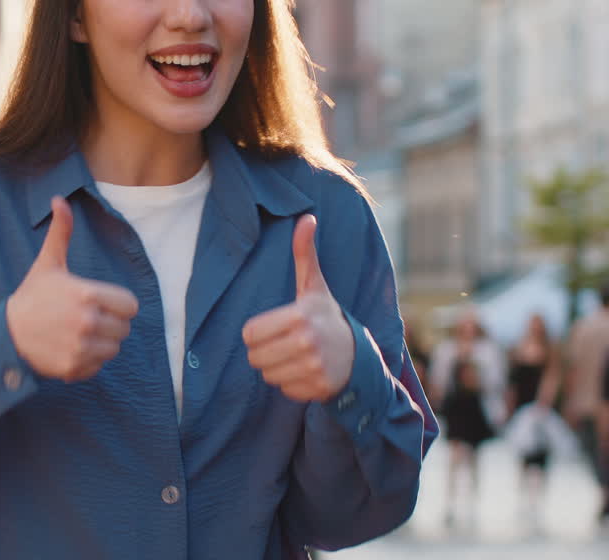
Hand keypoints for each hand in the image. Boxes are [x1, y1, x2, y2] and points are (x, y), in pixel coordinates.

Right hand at [6, 196, 138, 381]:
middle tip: (87, 318)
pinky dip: (89, 361)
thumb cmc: (32, 296)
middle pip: (125, 328)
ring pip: (114, 349)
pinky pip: (99, 366)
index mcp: (87, 294)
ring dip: (102, 343)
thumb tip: (59, 199)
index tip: (101, 302)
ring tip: (80, 334)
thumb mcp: (48, 263)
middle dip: (111, 324)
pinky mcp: (74, 368)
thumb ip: (61, 232)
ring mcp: (81, 347)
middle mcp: (87, 322)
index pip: (130, 305)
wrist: (5, 334)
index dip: (118, 304)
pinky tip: (71, 349)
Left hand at [242, 215, 354, 401]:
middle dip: (265, 352)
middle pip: (255, 357)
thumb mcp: (314, 286)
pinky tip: (307, 371)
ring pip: (267, 376)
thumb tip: (306, 218)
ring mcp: (314, 368)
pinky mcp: (319, 389)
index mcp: (300, 316)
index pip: (249, 333)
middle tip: (285, 343)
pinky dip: (292, 384)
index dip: (257, 332)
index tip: (276, 327)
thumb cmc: (326, 315)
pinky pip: (284, 390)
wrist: (359, 353)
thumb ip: (305, 254)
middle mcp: (307, 343)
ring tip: (296, 356)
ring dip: (277, 368)